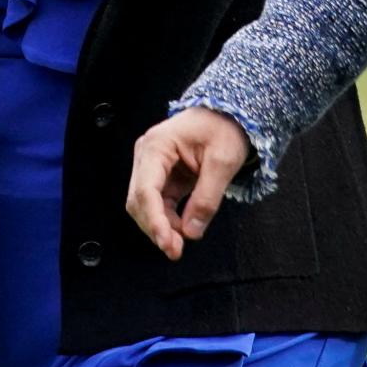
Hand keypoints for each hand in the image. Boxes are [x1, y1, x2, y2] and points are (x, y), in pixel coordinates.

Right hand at [124, 107, 251, 259]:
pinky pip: (157, 204)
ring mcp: (151, 166)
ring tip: (179, 245)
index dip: (153, 219)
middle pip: (139, 200)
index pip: (145, 189)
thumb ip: (207, 197)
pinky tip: (181, 231)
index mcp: (157, 145)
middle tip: (175, 251)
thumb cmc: (224, 129)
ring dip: (159, 227)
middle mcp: (147, 155)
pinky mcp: (160, 176)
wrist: (227, 114)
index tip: (166, 243)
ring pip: (144, 205)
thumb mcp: (223, 161)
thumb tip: (191, 231)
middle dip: (154, 227)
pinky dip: (166, 220)